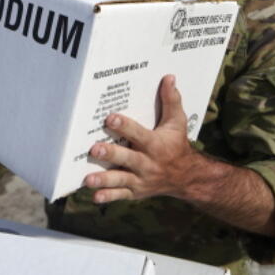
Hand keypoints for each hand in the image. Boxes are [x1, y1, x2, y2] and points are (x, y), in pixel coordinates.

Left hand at [82, 75, 201, 203]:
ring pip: (121, 179)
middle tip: (94, 149)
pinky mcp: (135, 191)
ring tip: (88, 179)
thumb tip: (168, 78)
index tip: (110, 118)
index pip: (139, 134)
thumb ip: (171, 101)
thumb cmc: (177, 144)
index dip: (125, 126)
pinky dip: (108, 196)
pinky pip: (121, 195)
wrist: (186, 177)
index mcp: (156, 145)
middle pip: (128, 158)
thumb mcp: (177, 122)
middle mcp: (148, 163)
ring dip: (104, 180)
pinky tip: (94, 195)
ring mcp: (141, 179)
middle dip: (111, 154)